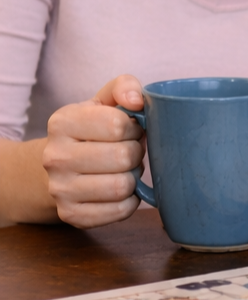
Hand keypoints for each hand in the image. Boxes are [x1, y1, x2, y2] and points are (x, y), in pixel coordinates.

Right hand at [41, 74, 145, 227]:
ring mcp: (60, 189)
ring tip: (124, 168)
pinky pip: (119, 211)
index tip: (130, 128)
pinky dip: (129, 201)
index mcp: (62, 122)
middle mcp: (55, 157)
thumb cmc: (92, 128)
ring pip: (122, 186)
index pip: (117, 124)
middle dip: (136, 152)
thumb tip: (137, 100)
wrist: (56, 165)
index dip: (134, 126)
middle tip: (129, 150)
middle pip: (123, 157)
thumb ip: (125, 86)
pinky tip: (121, 189)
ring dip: (133, 176)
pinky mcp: (71, 215)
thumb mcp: (104, 100)